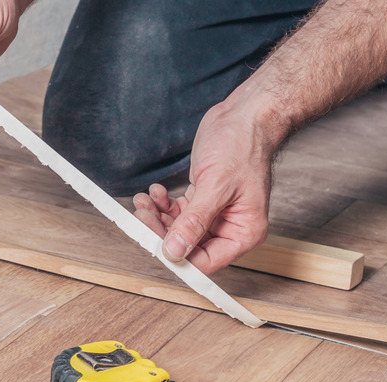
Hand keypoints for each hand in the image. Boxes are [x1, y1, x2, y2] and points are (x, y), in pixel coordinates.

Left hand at [133, 87, 285, 274]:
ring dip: (157, 217)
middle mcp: (231, 227)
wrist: (244, 116)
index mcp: (244, 232)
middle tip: (141, 217)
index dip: (178, 257)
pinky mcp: (203, 200)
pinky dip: (162, 204)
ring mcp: (215, 214)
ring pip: (179, 229)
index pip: (207, 261)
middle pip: (189, 246)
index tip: (153, 245)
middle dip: (162, 232)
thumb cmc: (242, 145)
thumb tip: (175, 252)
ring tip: (143, 201)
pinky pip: (178, 212)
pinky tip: (155, 192)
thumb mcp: (216, 186)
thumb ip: (194, 222)